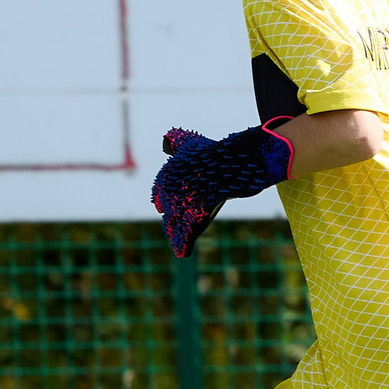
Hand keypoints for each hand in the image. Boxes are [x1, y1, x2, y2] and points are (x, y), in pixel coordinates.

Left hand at [151, 124, 292, 257]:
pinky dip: (182, 245)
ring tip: (176, 238)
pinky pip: (185, 235)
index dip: (163, 201)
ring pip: (173, 225)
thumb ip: (177, 140)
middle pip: (166, 211)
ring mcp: (181, 205)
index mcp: (165, 176)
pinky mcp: (194, 218)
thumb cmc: (212, 152)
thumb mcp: (191, 142)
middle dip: (171, 217)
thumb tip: (168, 136)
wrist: (230, 162)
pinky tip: (182, 252)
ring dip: (174, 232)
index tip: (163, 207)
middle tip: (174, 222)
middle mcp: (168, 192)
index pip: (158, 194)